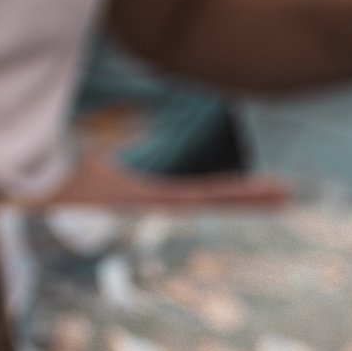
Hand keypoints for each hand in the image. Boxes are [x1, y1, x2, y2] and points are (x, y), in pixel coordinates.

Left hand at [40, 149, 292, 206]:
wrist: (59, 188)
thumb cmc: (71, 179)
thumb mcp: (99, 161)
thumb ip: (111, 154)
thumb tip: (108, 147)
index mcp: (163, 196)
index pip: (210, 194)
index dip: (239, 194)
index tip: (267, 193)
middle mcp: (174, 204)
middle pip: (226, 201)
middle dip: (258, 201)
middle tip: (292, 200)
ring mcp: (173, 204)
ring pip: (223, 200)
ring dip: (256, 199)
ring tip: (287, 197)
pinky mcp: (166, 200)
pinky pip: (207, 195)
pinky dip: (235, 194)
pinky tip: (256, 192)